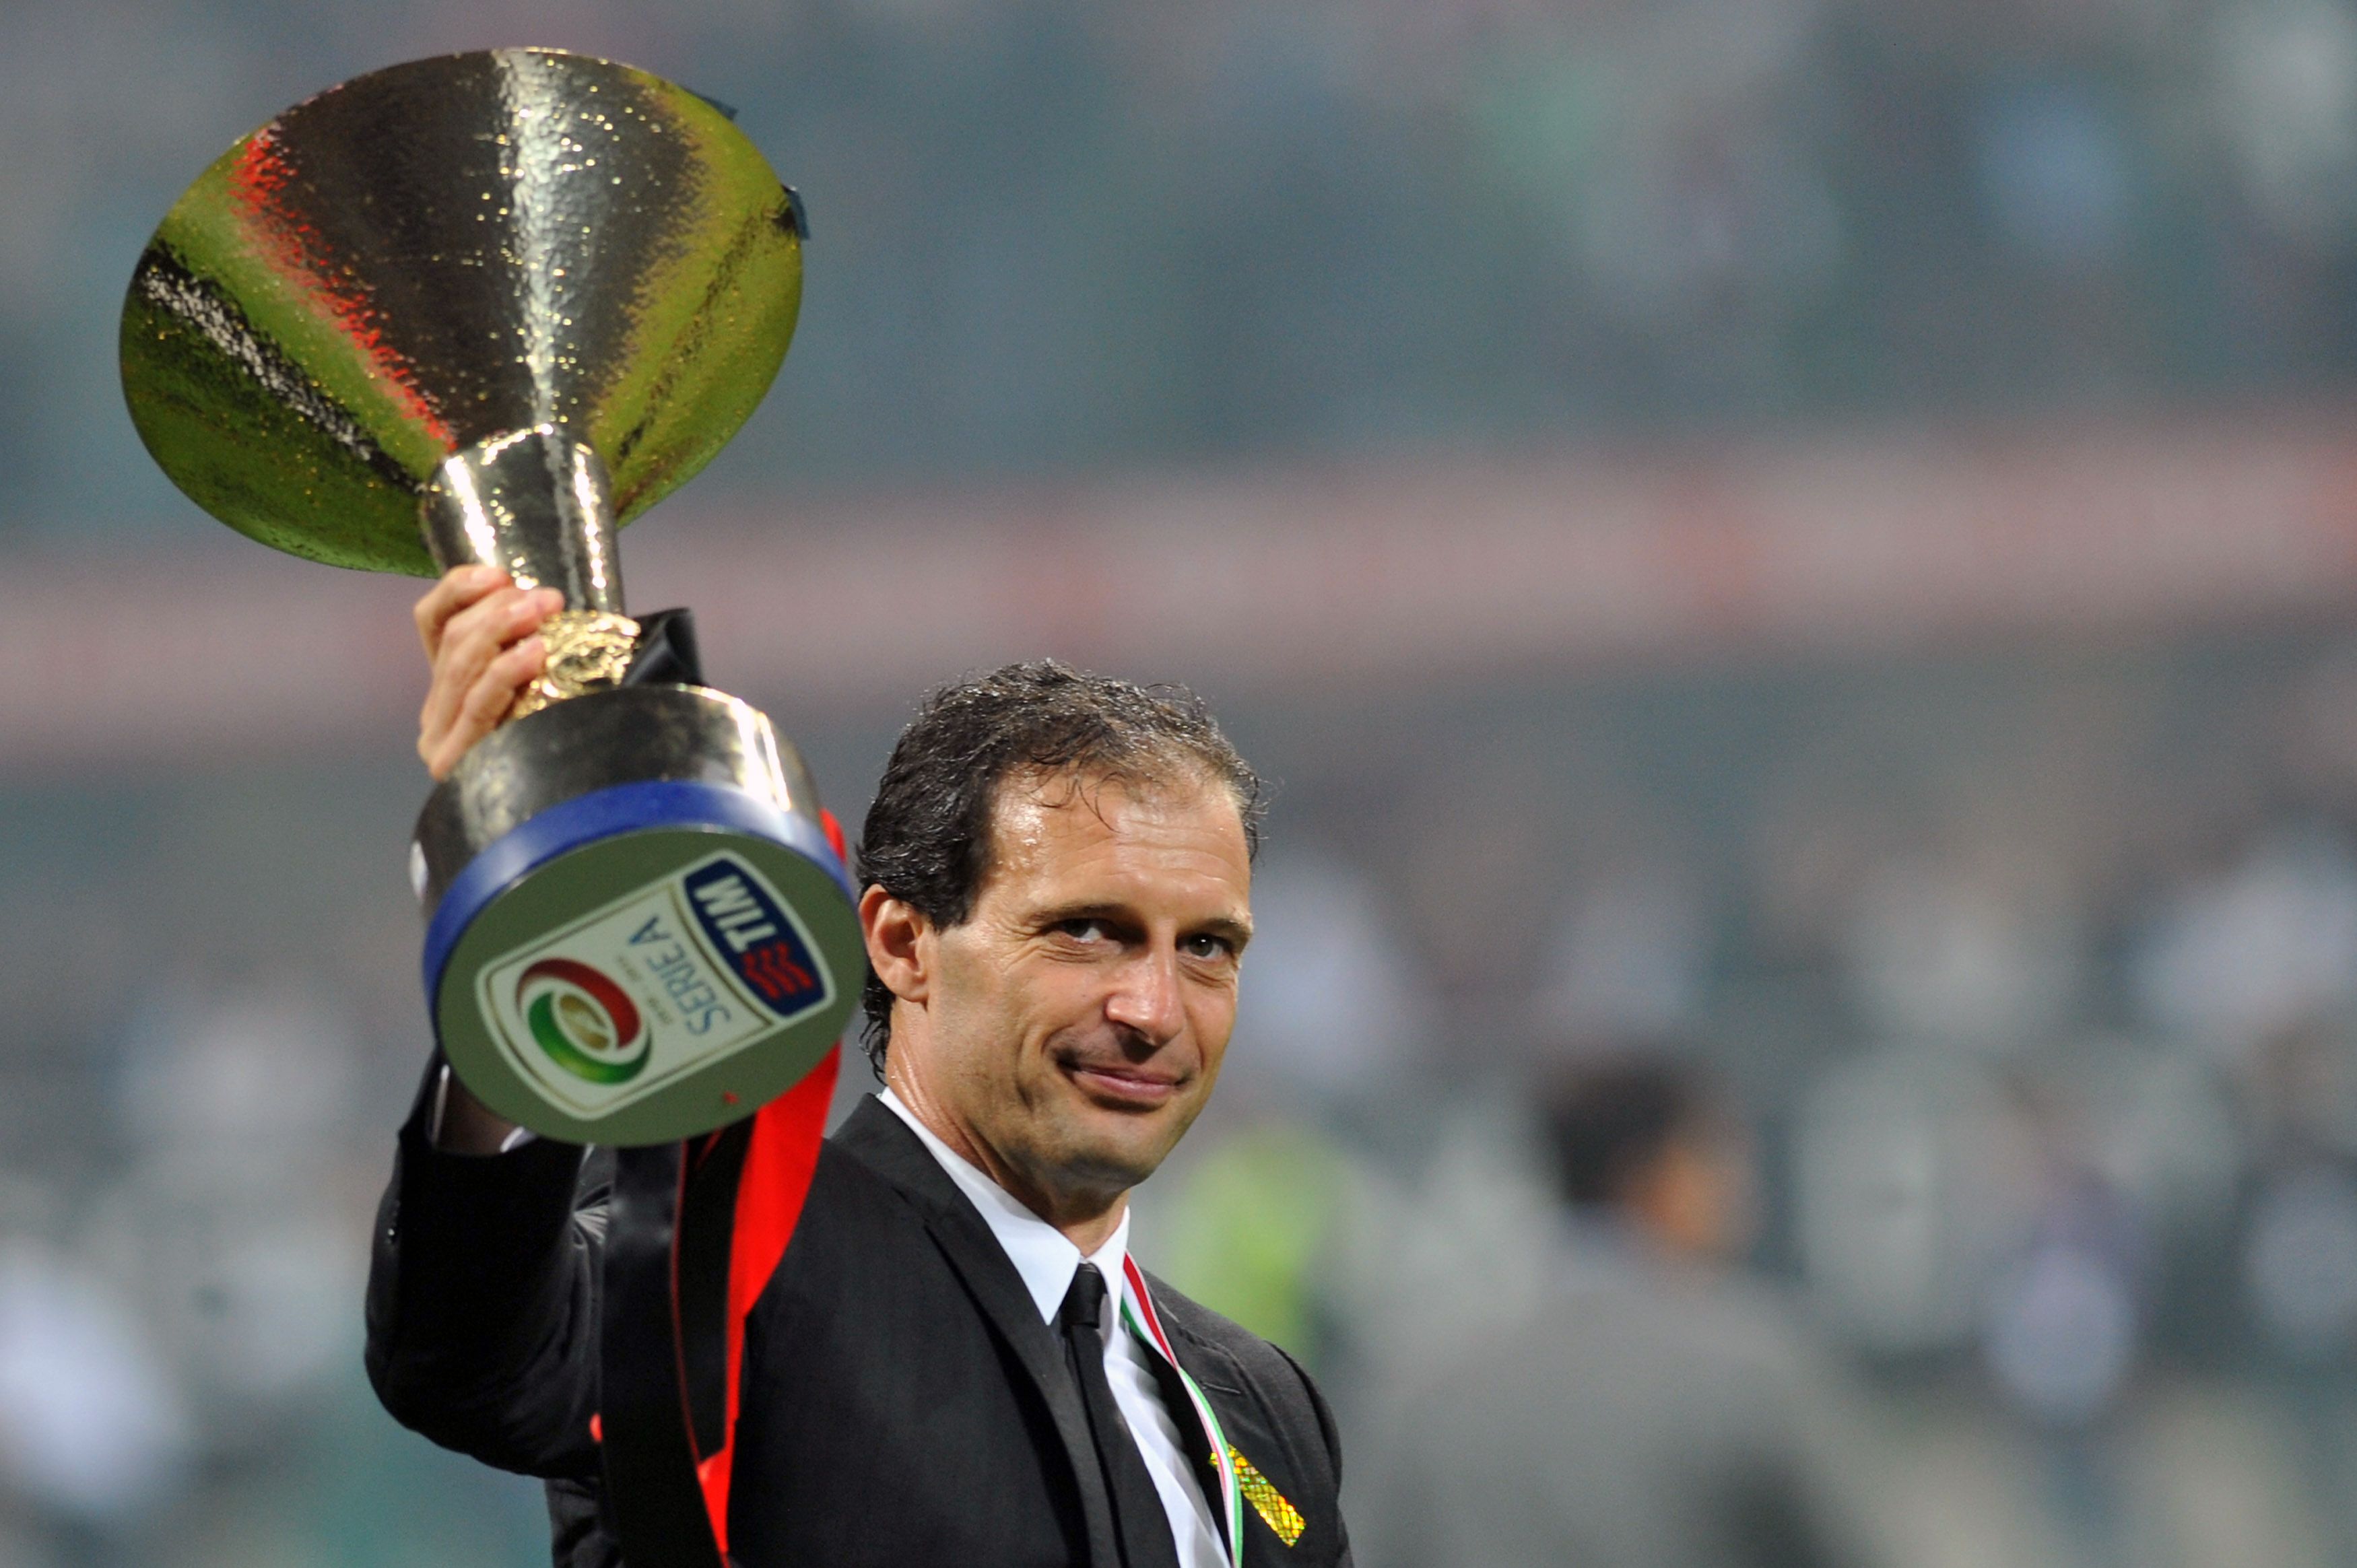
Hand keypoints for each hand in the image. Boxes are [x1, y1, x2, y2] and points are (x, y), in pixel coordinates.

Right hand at [413, 566, 563, 780]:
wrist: (561, 816)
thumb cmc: (559, 743)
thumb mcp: (539, 686)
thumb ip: (526, 648)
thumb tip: (543, 601)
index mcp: (446, 686)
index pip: (432, 622)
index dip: (460, 589)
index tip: (500, 574)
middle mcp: (434, 712)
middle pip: (452, 641)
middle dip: (499, 609)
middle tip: (546, 598)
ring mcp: (440, 739)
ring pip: (460, 666)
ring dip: (503, 630)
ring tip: (543, 611)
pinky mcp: (453, 762)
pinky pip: (477, 704)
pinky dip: (505, 671)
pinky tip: (534, 651)